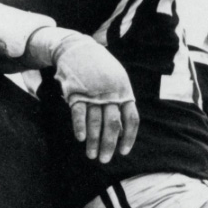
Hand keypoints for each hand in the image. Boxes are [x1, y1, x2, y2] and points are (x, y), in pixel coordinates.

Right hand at [49, 33, 139, 162]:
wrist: (77, 48)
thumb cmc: (100, 69)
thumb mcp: (117, 80)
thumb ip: (121, 102)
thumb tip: (121, 131)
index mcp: (124, 91)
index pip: (131, 119)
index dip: (128, 138)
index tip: (123, 152)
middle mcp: (111, 93)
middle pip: (113, 124)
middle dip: (109, 144)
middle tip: (105, 160)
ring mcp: (93, 93)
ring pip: (95, 122)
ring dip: (94, 141)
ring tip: (92, 155)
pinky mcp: (76, 92)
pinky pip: (79, 113)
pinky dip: (80, 127)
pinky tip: (80, 139)